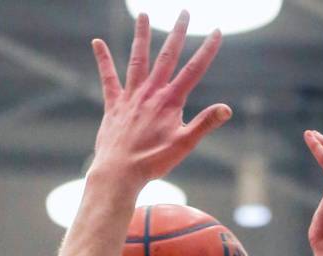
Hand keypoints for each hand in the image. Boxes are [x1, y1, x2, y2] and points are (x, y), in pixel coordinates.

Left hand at [90, 11, 231, 190]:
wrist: (119, 172)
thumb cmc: (152, 162)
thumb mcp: (184, 145)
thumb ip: (205, 124)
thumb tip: (226, 108)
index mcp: (170, 101)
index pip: (193, 70)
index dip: (207, 50)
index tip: (216, 32)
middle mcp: (150, 93)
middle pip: (166, 56)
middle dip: (177, 33)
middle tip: (184, 12)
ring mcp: (130, 96)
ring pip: (138, 59)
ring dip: (141, 35)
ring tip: (144, 15)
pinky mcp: (113, 105)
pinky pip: (108, 77)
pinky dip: (103, 59)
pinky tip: (97, 42)